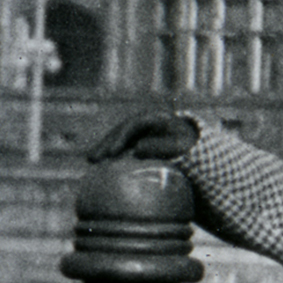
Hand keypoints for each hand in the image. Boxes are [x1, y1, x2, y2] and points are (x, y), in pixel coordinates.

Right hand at [86, 112, 200, 162]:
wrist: (192, 142)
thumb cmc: (188, 143)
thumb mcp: (179, 145)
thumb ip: (161, 146)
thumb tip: (137, 149)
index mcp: (155, 118)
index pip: (133, 125)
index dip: (120, 137)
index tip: (111, 152)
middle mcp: (144, 121)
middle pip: (121, 130)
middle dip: (106, 143)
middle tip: (93, 158)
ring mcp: (140, 129)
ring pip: (118, 136)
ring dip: (104, 147)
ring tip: (90, 161)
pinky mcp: (136, 138)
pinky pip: (121, 144)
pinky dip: (110, 153)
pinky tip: (99, 165)